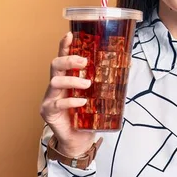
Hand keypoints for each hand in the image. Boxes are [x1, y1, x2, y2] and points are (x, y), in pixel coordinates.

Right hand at [40, 32, 95, 156]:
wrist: (79, 141)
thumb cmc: (88, 117)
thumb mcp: (98, 96)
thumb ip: (106, 81)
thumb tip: (128, 64)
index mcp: (67, 78)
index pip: (63, 57)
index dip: (65, 45)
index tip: (70, 34)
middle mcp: (55, 85)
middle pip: (55, 65)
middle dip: (69, 60)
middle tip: (84, 62)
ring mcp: (50, 98)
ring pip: (55, 81)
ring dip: (72, 80)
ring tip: (88, 85)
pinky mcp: (48, 111)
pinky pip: (58, 102)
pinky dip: (71, 100)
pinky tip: (82, 102)